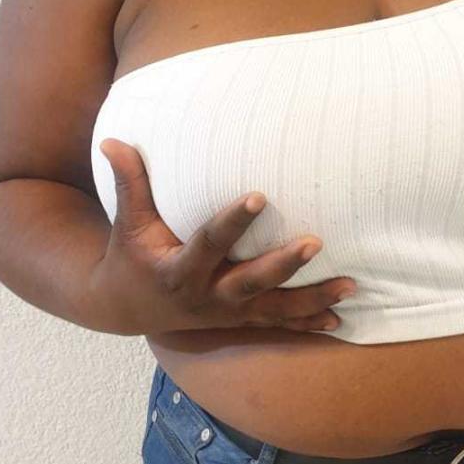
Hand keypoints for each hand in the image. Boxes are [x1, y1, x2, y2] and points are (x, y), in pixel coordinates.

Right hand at [89, 138, 356, 334]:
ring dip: (313, 300)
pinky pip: (278, 323)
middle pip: (250, 282)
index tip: (259, 196)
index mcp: (179, 271)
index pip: (209, 243)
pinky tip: (340, 320)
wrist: (126, 307)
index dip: (232, 222)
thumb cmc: (131, 255)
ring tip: (350, 285)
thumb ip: (129, 182)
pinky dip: (308, 322)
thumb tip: (113, 140)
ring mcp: (227, 313)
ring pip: (274, 309)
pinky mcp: (240, 320)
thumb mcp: (128, 222)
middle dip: (282, 266)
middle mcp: (206, 296)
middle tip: (314, 243)